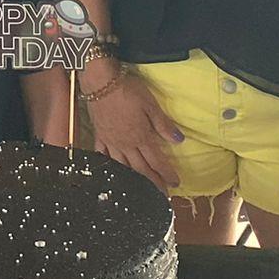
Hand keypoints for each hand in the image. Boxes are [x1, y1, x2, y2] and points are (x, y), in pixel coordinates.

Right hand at [87, 69, 183, 191]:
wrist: (100, 83)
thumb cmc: (128, 91)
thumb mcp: (150, 105)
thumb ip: (163, 124)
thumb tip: (179, 140)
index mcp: (141, 137)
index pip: (157, 160)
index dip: (167, 173)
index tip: (176, 183)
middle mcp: (126, 144)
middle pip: (141, 168)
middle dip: (153, 182)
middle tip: (162, 195)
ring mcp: (111, 141)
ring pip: (124, 166)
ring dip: (134, 179)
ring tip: (141, 189)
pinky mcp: (99, 135)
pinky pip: (103, 154)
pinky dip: (108, 164)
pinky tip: (111, 171)